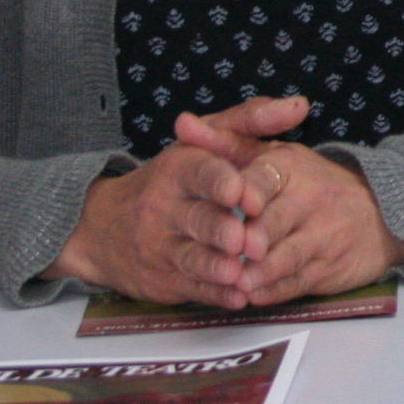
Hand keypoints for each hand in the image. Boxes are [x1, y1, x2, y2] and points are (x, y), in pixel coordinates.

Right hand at [42, 140, 267, 308]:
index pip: (200, 173)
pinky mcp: (164, 279)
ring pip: (192, 257)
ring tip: (241, 272)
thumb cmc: (173, 181)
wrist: (105, 228)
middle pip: (197, 219)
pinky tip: (237, 297)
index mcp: (179, 168)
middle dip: (221, 229)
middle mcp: (165, 207)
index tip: (243, 191)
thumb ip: (251, 121)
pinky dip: (216, 294)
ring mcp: (161, 246)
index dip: (221, 182)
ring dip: (218, 267)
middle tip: (245, 238)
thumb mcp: (203, 142)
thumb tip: (299, 106)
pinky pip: (192, 287)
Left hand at [175, 95, 403, 303]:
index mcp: (290, 166)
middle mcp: (310, 198)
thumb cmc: (309, 183)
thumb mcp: (272, 154)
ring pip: (288, 256)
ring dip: (262, 270)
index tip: (237, 200)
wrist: (379, 213)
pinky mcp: (328, 269)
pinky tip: (255, 295)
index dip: (252, 190)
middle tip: (234, 248)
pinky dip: (276, 291)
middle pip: (276, 221)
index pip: (266, 176)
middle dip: (255, 236)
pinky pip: (299, 282)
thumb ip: (226, 141)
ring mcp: (323, 236)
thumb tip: (183, 124)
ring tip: (238, 282)